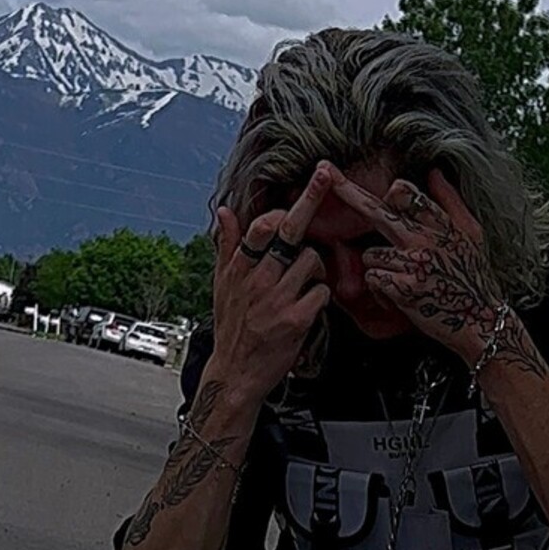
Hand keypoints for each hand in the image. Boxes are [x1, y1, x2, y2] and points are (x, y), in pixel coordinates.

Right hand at [210, 164, 332, 408]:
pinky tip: (310, 305)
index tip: (308, 181)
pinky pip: (321, 293)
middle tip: (326, 175)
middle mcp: (257, 279)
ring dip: (317, 266)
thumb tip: (226, 212)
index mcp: (239, 267)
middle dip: (310, 200)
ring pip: (311, 259)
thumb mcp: (222, 286)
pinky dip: (321, 296)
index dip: (286, 202)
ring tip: (308, 280)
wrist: (235, 374)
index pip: (261, 225)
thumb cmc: (232, 328)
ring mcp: (275, 299)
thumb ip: (227, 247)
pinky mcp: (294, 320)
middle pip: (288, 231)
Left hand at [331, 167, 504, 363]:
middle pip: (376, 210)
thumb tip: (434, 172)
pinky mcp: (405, 289)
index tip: (375, 184)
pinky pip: (374, 280)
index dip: (389, 191)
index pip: (405, 192)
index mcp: (440, 223)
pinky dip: (380, 292)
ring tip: (401, 282)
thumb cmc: (475, 278)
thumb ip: (450, 201)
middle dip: (347, 191)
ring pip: (370, 254)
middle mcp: (425, 239)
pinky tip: (399, 299)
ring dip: (378, 269)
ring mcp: (414, 263)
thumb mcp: (472, 234)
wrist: (482, 321)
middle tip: (324, 171)